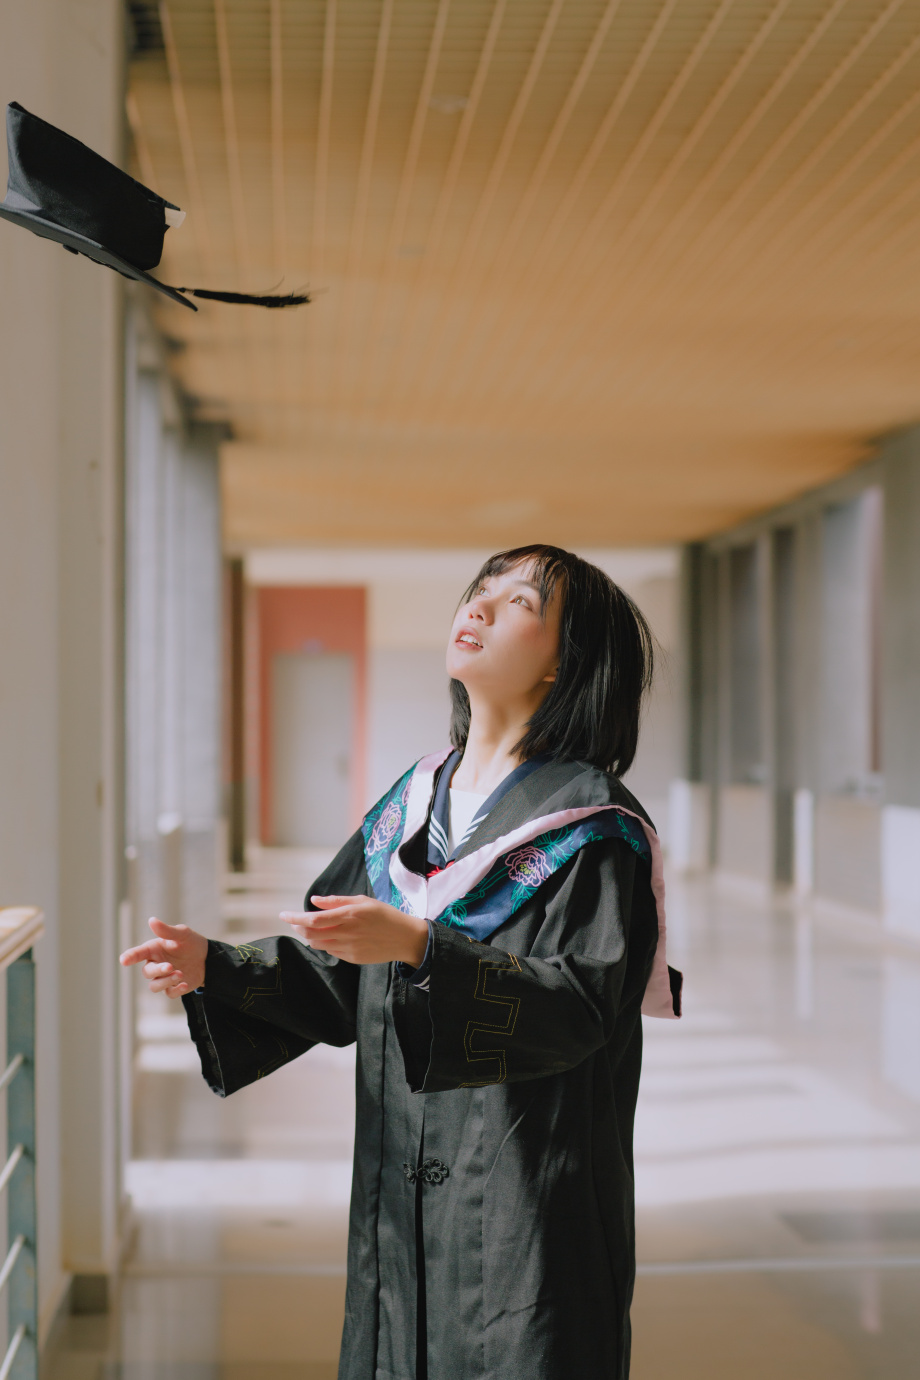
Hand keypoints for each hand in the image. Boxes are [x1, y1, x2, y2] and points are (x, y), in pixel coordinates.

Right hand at [119, 917, 207, 997]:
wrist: (207, 957)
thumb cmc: (190, 942)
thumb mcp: (182, 934)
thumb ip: (167, 931)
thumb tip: (152, 920)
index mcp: (154, 949)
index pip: (138, 953)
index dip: (130, 956)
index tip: (123, 960)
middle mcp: (156, 964)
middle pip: (147, 972)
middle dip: (158, 970)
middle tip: (170, 967)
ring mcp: (163, 977)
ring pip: (154, 986)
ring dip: (165, 981)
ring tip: (180, 974)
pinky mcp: (173, 987)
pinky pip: (169, 993)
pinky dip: (176, 990)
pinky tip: (185, 984)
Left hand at [281, 895, 428, 967]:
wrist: (405, 938)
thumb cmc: (385, 915)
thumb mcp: (363, 901)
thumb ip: (337, 901)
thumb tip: (315, 901)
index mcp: (348, 915)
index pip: (313, 919)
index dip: (294, 918)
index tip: (283, 915)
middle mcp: (346, 933)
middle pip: (310, 934)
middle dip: (298, 928)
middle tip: (294, 921)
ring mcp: (348, 948)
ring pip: (318, 944)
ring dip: (310, 936)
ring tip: (313, 928)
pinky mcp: (352, 958)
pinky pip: (331, 951)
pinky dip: (326, 943)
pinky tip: (333, 936)